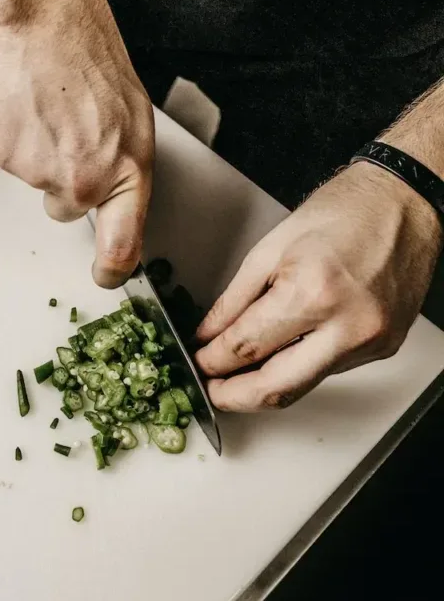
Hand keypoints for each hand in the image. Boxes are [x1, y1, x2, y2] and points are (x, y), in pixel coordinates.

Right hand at [0, 0, 153, 288]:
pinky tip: (33, 112)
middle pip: (69, 212)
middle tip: (74, 140)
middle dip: (69, 186)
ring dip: (46, 159)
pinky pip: (17, 163)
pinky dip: (23, 143)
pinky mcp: (8, 159)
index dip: (112, 270)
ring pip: (41, 185)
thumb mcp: (134, 125)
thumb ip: (125, 174)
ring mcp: (42, 174)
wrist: (46, 28)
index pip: (121, 248)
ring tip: (55, 115)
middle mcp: (84, 184)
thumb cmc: (94, 66)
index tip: (106, 275)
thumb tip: (115, 207)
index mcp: (126, 175)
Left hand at [195, 163, 443, 411]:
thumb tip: (208, 336)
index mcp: (313, 292)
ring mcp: (369, 342)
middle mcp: (347, 325)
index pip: (246, 348)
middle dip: (234, 397)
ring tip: (238, 374)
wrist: (402, 204)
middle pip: (276, 389)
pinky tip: (281, 354)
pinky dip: (297, 367)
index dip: (212, 362)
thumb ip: (233, 300)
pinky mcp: (383, 348)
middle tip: (212, 389)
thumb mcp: (270, 249)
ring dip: (264, 386)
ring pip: (302, 387)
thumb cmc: (343, 213)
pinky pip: (328, 371)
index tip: (199, 363)